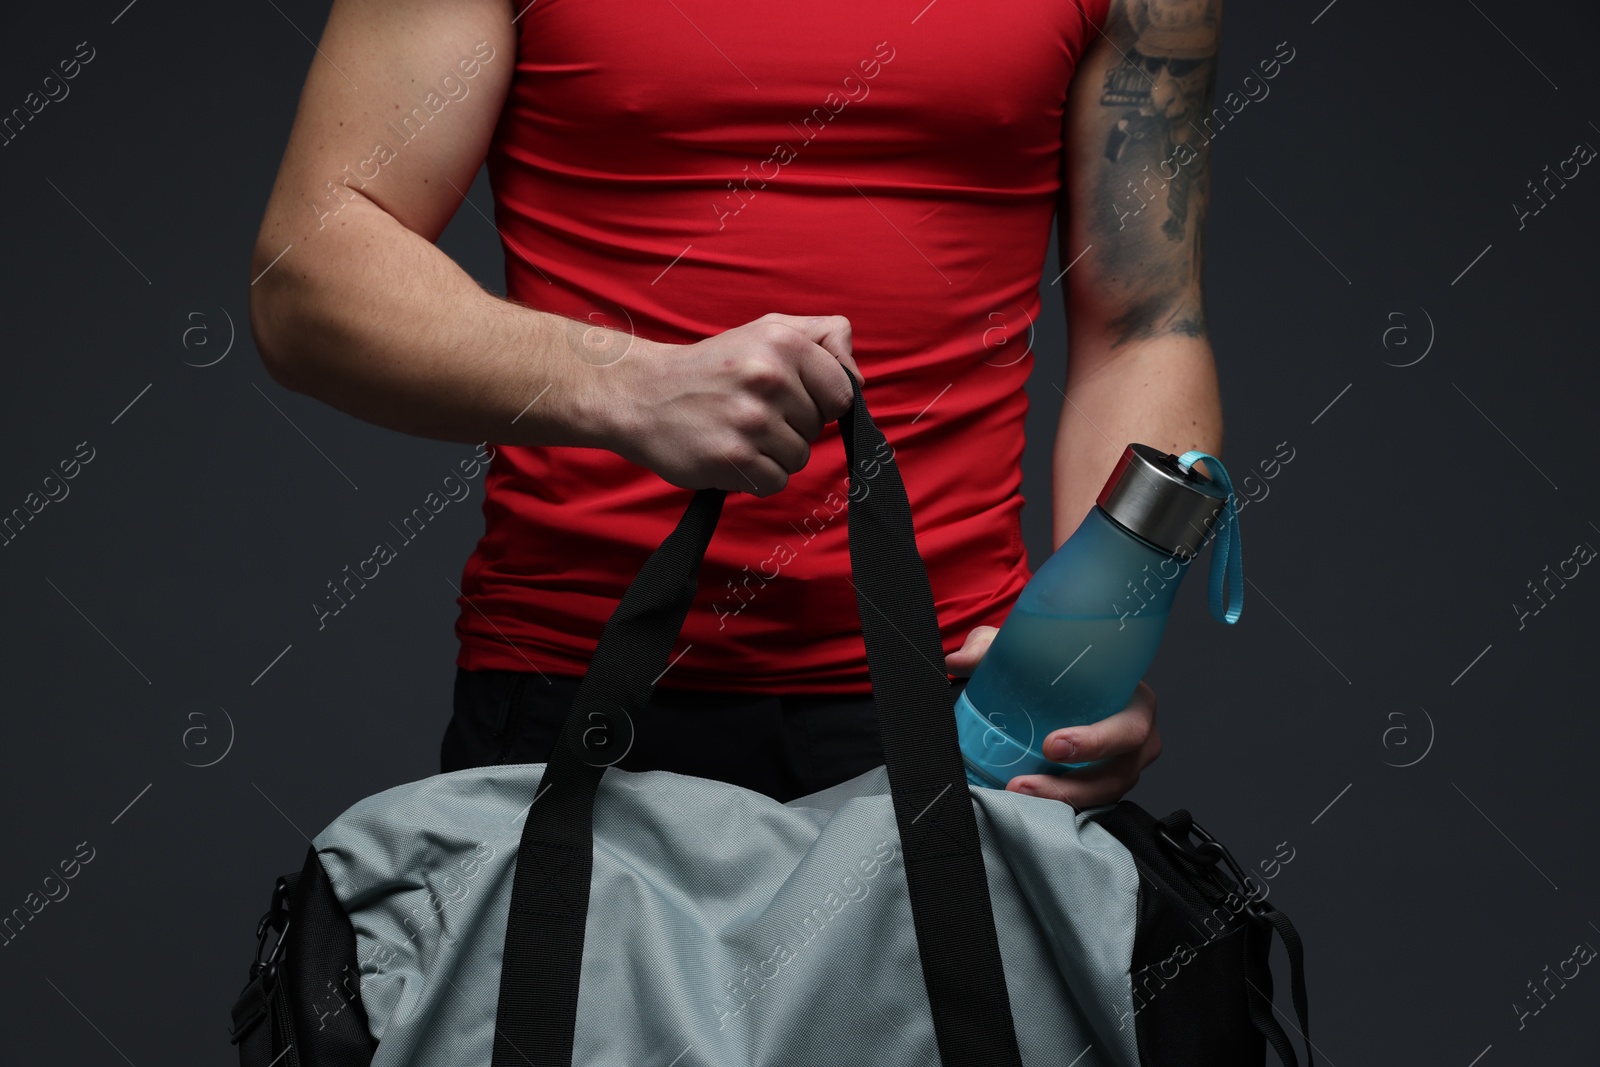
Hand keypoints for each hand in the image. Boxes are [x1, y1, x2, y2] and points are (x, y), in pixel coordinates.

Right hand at [610, 313, 860, 497]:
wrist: (642, 395)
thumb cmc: (713, 367)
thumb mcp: (767, 330)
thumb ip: (822, 336)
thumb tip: (858, 378)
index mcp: (783, 342)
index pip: (842, 392)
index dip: (820, 401)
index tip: (788, 396)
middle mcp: (770, 378)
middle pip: (817, 428)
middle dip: (791, 426)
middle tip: (750, 411)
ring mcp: (752, 420)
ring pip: (799, 458)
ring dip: (773, 453)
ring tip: (739, 432)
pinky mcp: (735, 459)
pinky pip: (776, 482)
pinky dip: (756, 476)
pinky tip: (731, 453)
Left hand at [947, 626, 1161, 808]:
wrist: (1066, 683)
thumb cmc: (1063, 666)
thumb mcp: (1028, 649)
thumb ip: (993, 648)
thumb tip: (959, 660)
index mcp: (1136, 702)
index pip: (1130, 727)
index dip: (1097, 741)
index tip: (1052, 745)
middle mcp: (1136, 741)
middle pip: (1117, 774)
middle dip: (1070, 784)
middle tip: (1024, 783)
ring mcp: (1123, 769)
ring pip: (1101, 796)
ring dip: (1058, 800)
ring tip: (1017, 793)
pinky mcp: (1105, 788)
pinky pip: (1089, 806)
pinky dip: (1058, 808)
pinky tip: (1027, 805)